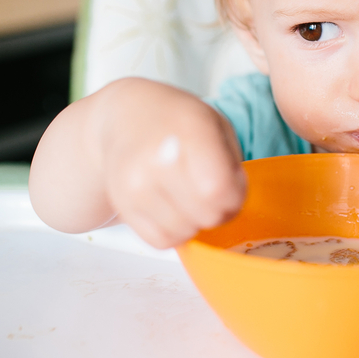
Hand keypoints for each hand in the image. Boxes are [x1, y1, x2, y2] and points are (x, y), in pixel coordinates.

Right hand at [97, 79, 246, 248]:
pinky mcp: (123, 205)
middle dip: (219, 210)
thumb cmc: (179, 122)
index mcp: (190, 132)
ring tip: (190, 197)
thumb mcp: (216, 125)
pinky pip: (161, 241)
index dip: (235, 195)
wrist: (126, 116)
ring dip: (195, 222)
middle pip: (206, 215)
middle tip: (212, 193)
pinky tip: (173, 207)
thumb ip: (231, 163)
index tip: (232, 185)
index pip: (219, 189)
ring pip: (184, 233)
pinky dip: (174, 231)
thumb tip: (231, 202)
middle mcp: (158, 160)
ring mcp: (135, 185)